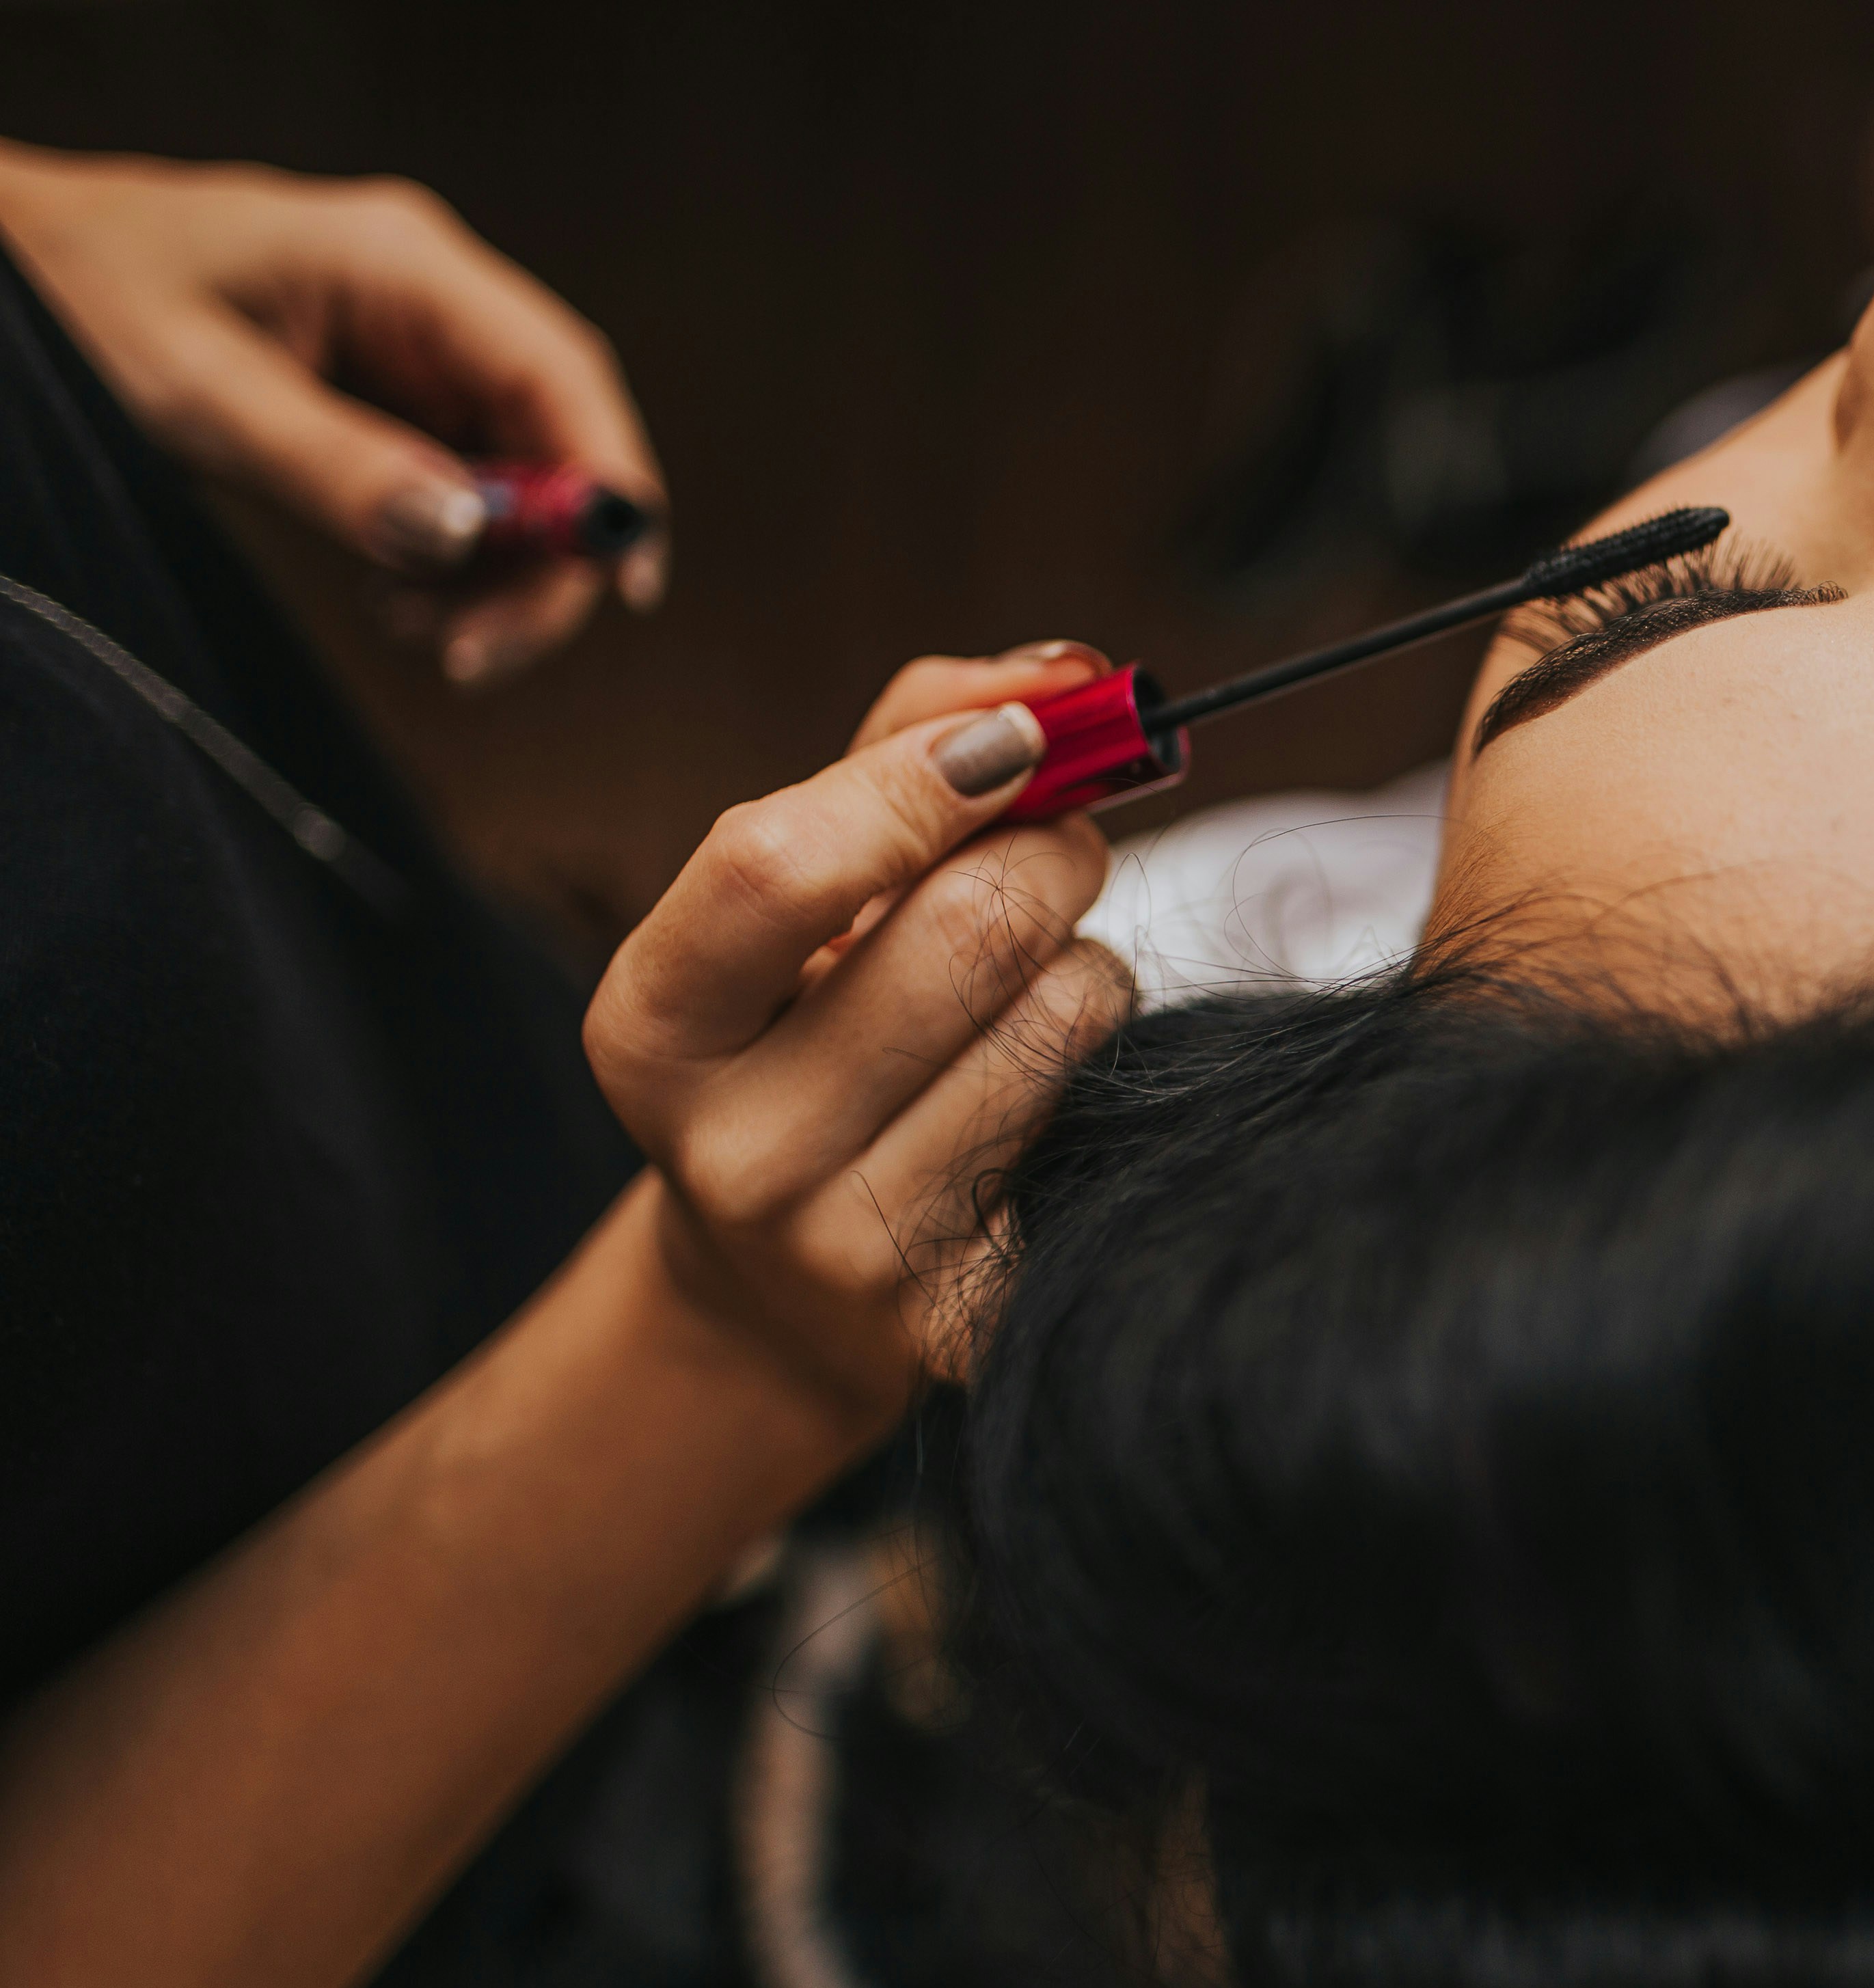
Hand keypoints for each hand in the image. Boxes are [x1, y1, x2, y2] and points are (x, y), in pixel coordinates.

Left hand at [0, 138, 667, 686]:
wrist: (20, 261)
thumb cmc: (88, 300)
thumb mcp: (199, 395)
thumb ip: (334, 466)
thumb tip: (462, 537)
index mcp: (402, 264)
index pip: (559, 375)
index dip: (610, 484)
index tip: (621, 587)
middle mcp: (433, 298)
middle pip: (556, 438)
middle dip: (538, 559)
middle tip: (474, 652)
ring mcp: (419, 344)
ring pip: (520, 474)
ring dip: (494, 571)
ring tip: (414, 627)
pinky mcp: (397, 392)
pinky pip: (468, 483)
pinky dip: (452, 554)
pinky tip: (400, 592)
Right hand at [585, 647, 1128, 1421]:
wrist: (785, 1293)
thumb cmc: (809, 1029)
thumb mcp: (807, 889)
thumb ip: (912, 737)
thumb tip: (1073, 669)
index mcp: (653, 1024)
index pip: (778, 864)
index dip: (924, 775)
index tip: (1020, 739)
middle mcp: (736, 1152)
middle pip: (969, 929)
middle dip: (1050, 851)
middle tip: (1053, 851)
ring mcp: (850, 1251)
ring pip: (1064, 1015)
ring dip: (1086, 961)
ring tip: (1028, 988)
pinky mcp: (968, 1318)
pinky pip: (1106, 1110)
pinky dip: (1104, 1062)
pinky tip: (1040, 1088)